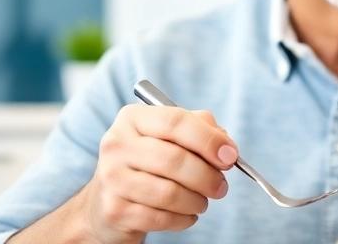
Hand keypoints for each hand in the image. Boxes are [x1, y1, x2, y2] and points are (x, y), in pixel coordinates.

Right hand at [76, 105, 238, 242]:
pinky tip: (186, 214)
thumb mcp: (168, 139)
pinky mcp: (115, 210)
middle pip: (175, 159)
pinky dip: (184, 219)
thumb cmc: (148, 165)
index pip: (176, 121)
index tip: (231, 156)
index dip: (209, 139)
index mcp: (133, 119)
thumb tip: (226, 146)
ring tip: (202, 201)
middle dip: (207, 176)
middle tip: (221, 187)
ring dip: (197, 201)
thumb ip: (200, 130)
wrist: (106, 204)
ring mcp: (112, 178)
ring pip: (170, 192)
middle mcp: (116, 145)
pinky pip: (161, 218)